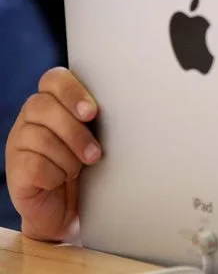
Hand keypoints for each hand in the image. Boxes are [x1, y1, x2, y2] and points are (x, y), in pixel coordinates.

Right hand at [5, 67, 100, 241]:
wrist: (72, 212)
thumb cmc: (91, 170)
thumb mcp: (101, 140)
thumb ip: (104, 120)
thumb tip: (128, 106)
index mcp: (54, 102)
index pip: (54, 79)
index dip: (72, 92)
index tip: (91, 113)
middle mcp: (31, 117)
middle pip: (43, 106)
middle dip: (74, 132)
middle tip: (94, 154)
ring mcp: (19, 141)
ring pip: (39, 136)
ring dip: (67, 158)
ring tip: (78, 170)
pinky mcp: (14, 168)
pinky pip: (34, 164)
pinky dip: (54, 175)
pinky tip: (60, 181)